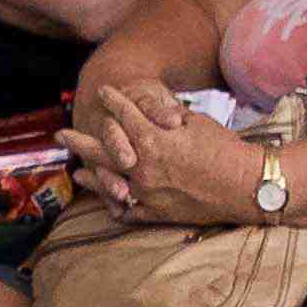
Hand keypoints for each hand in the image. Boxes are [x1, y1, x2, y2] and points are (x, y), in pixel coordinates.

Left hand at [73, 88, 262, 225]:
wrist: (246, 185)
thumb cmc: (225, 149)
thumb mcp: (195, 123)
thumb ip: (168, 120)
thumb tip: (155, 116)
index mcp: (152, 139)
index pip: (123, 115)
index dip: (113, 101)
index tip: (103, 92)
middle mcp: (142, 166)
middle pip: (102, 150)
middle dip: (80, 141)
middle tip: (60, 135)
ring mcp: (146, 192)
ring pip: (108, 183)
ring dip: (91, 176)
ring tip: (76, 172)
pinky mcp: (156, 213)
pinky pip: (128, 211)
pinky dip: (116, 205)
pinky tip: (108, 201)